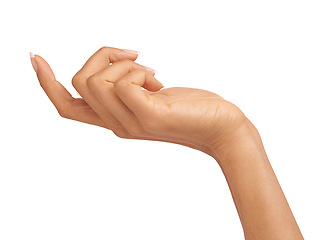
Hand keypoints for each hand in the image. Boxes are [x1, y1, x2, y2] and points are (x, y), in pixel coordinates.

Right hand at [31, 47, 247, 158]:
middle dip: (101, 55)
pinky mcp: (149, 117)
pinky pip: (124, 83)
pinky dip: (139, 70)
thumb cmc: (189, 109)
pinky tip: (160, 81)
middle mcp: (116, 125)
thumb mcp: (151, 93)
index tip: (36, 57)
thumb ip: (130, 85)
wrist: (220, 128)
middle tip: (134, 55)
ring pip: (97, 81)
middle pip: (78, 83)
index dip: (46, 83)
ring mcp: (130, 123)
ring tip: (152, 73)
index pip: (67, 106)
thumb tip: (123, 61)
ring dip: (124, 63)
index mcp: (114, 119)